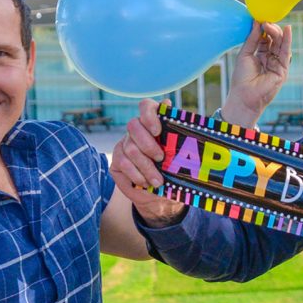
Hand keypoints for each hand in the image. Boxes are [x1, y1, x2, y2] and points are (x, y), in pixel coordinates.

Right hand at [110, 98, 185, 226]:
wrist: (160, 196)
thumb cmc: (174, 172)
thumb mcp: (182, 156)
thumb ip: (181, 138)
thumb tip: (185, 125)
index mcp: (154, 123)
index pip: (146, 106)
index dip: (149, 115)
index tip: (157, 131)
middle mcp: (136, 130)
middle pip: (133, 126)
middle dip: (148, 145)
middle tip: (162, 159)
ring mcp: (124, 144)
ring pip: (130, 148)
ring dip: (146, 166)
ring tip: (158, 180)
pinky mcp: (116, 160)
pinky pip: (123, 163)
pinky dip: (137, 175)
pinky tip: (146, 183)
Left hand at [222, 21, 292, 126]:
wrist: (244, 96)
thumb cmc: (241, 78)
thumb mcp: (245, 54)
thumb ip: (252, 39)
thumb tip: (256, 22)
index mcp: (260, 55)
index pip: (264, 38)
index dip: (263, 28)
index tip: (259, 19)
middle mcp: (270, 58)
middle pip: (274, 40)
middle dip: (270, 29)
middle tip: (264, 21)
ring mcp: (277, 64)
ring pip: (281, 44)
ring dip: (277, 33)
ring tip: (270, 25)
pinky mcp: (283, 69)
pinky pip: (287, 53)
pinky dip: (287, 40)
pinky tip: (287, 30)